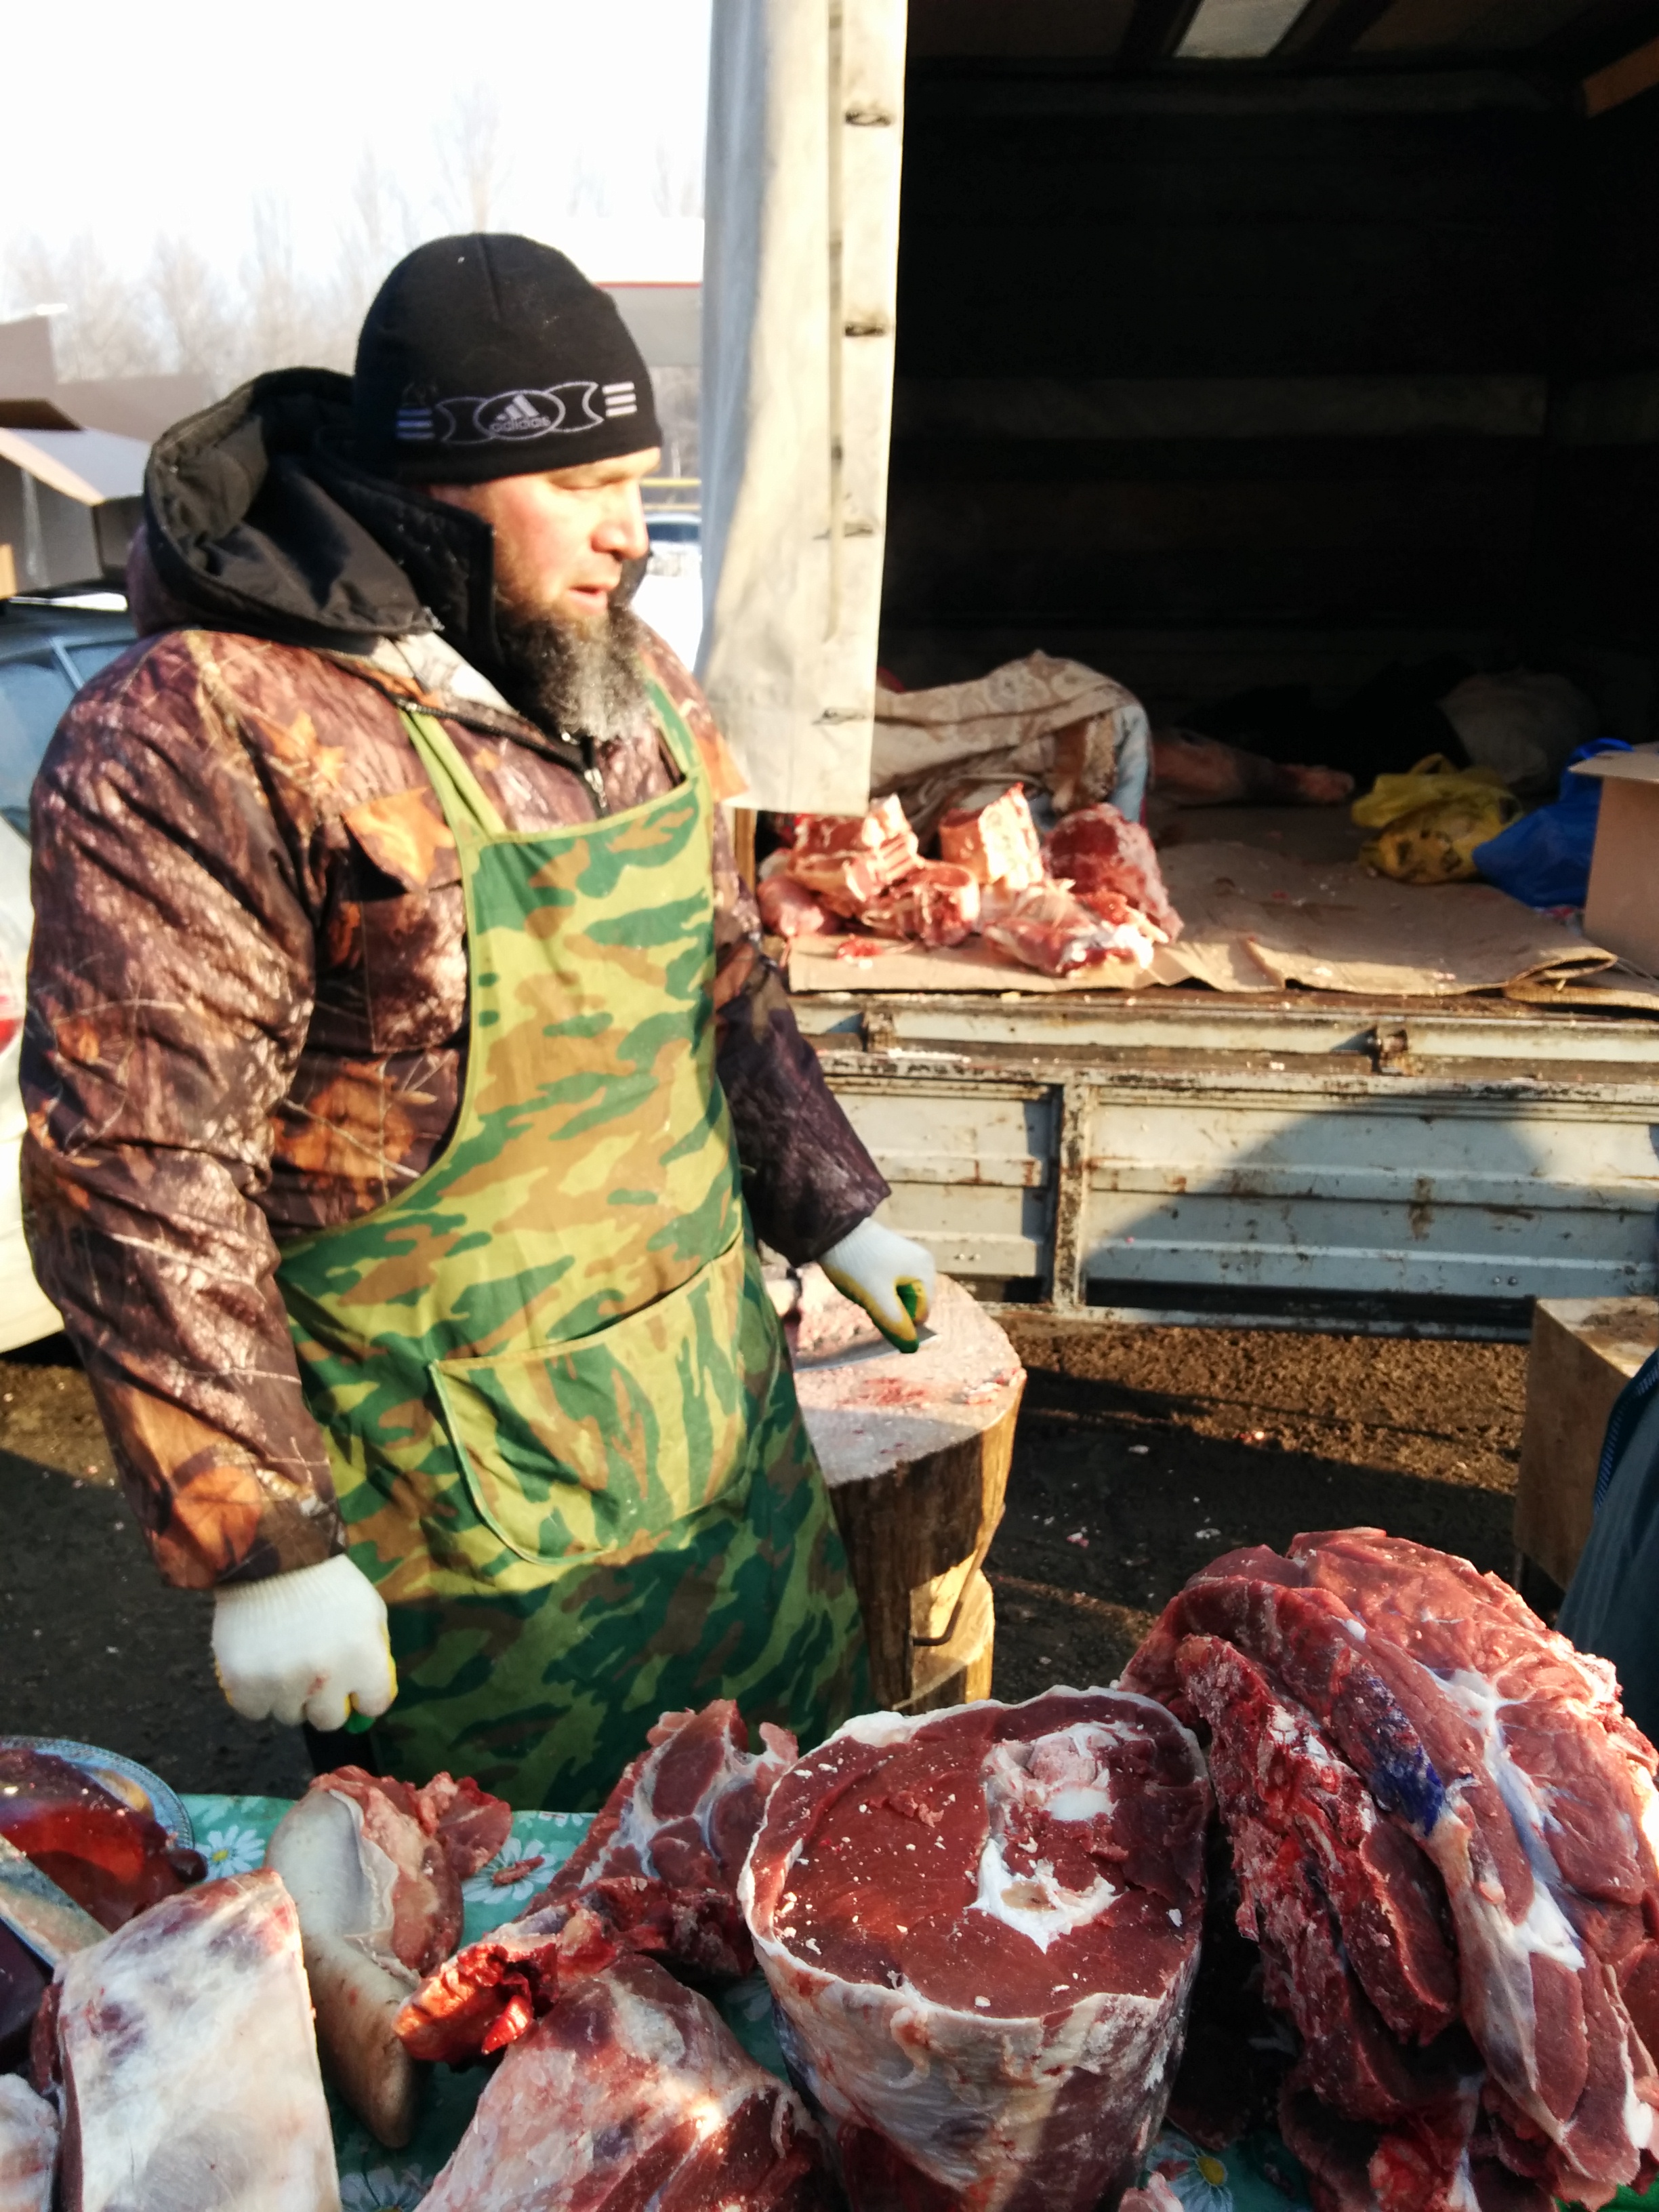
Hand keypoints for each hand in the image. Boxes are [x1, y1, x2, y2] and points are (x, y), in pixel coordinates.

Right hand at [212, 1555, 397, 1731]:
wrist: (272, 1555)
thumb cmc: (328, 1582)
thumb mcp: (369, 1611)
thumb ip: (373, 1655)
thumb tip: (367, 1698)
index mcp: (364, 1659)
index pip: (374, 1706)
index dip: (363, 1695)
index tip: (352, 1687)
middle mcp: (326, 1678)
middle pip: (328, 1720)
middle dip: (323, 1701)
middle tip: (313, 1673)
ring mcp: (283, 1683)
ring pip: (288, 1715)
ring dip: (288, 1695)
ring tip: (282, 1658)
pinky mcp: (244, 1684)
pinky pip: (254, 1710)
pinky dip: (256, 1694)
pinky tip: (259, 1664)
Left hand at [818, 1217, 936, 1352]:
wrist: (832, 1228)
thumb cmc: (856, 1264)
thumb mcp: (877, 1299)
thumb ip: (896, 1325)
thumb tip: (912, 1348)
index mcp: (925, 1272)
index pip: (919, 1316)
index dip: (897, 1321)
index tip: (875, 1309)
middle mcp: (922, 1263)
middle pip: (910, 1306)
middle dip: (889, 1309)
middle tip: (868, 1297)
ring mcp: (907, 1258)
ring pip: (897, 1296)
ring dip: (880, 1300)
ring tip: (863, 1286)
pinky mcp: (891, 1256)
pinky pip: (889, 1284)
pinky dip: (876, 1288)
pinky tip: (861, 1279)